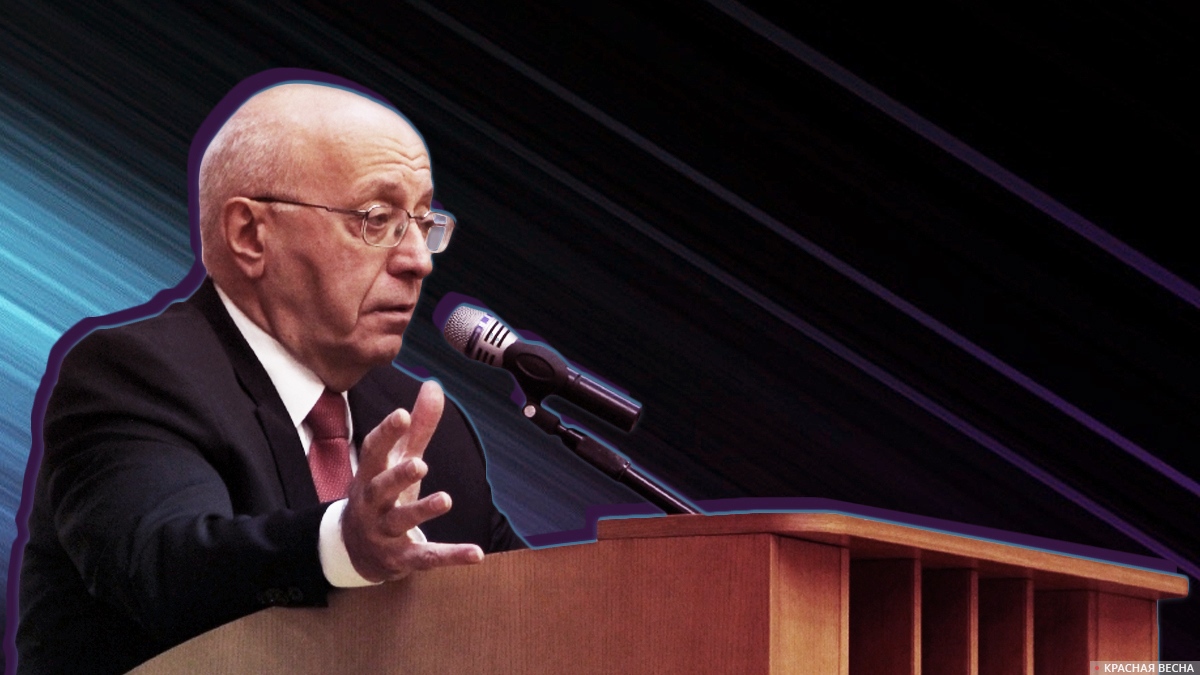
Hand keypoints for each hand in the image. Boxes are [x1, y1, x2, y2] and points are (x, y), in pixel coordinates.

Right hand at [341, 380, 483, 581]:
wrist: (354, 550)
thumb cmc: (381, 493)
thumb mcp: (397, 460)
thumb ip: (418, 426)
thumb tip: (433, 384)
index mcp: (370, 475)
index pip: (374, 451)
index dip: (387, 433)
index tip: (402, 414)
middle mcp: (372, 503)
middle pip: (382, 488)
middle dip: (398, 476)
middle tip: (419, 464)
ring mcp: (384, 533)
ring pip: (400, 521)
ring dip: (421, 511)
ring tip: (445, 499)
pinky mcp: (401, 559)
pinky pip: (426, 557)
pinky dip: (451, 556)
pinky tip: (476, 553)